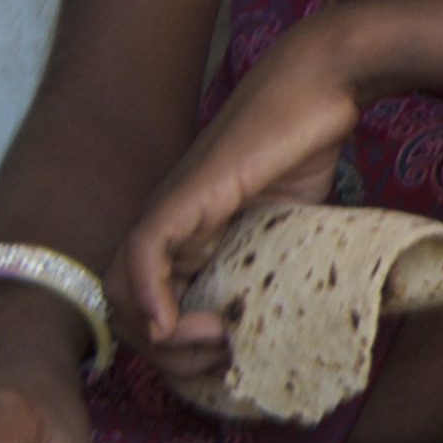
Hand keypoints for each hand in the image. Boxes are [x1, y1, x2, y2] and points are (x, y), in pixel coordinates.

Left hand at [114, 22, 373, 403]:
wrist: (321, 85)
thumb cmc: (309, 143)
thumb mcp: (291, 222)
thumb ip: (271, 258)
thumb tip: (283, 312)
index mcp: (188, 235)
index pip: (149, 307)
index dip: (175, 348)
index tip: (224, 357)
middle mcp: (167, 226)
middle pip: (126, 308)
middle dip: (165, 354)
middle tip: (219, 357)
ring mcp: (171, 210)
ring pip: (122, 288)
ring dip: (158, 336)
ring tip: (213, 340)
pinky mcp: (185, 195)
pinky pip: (141, 253)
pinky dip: (147, 296)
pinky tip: (176, 323)